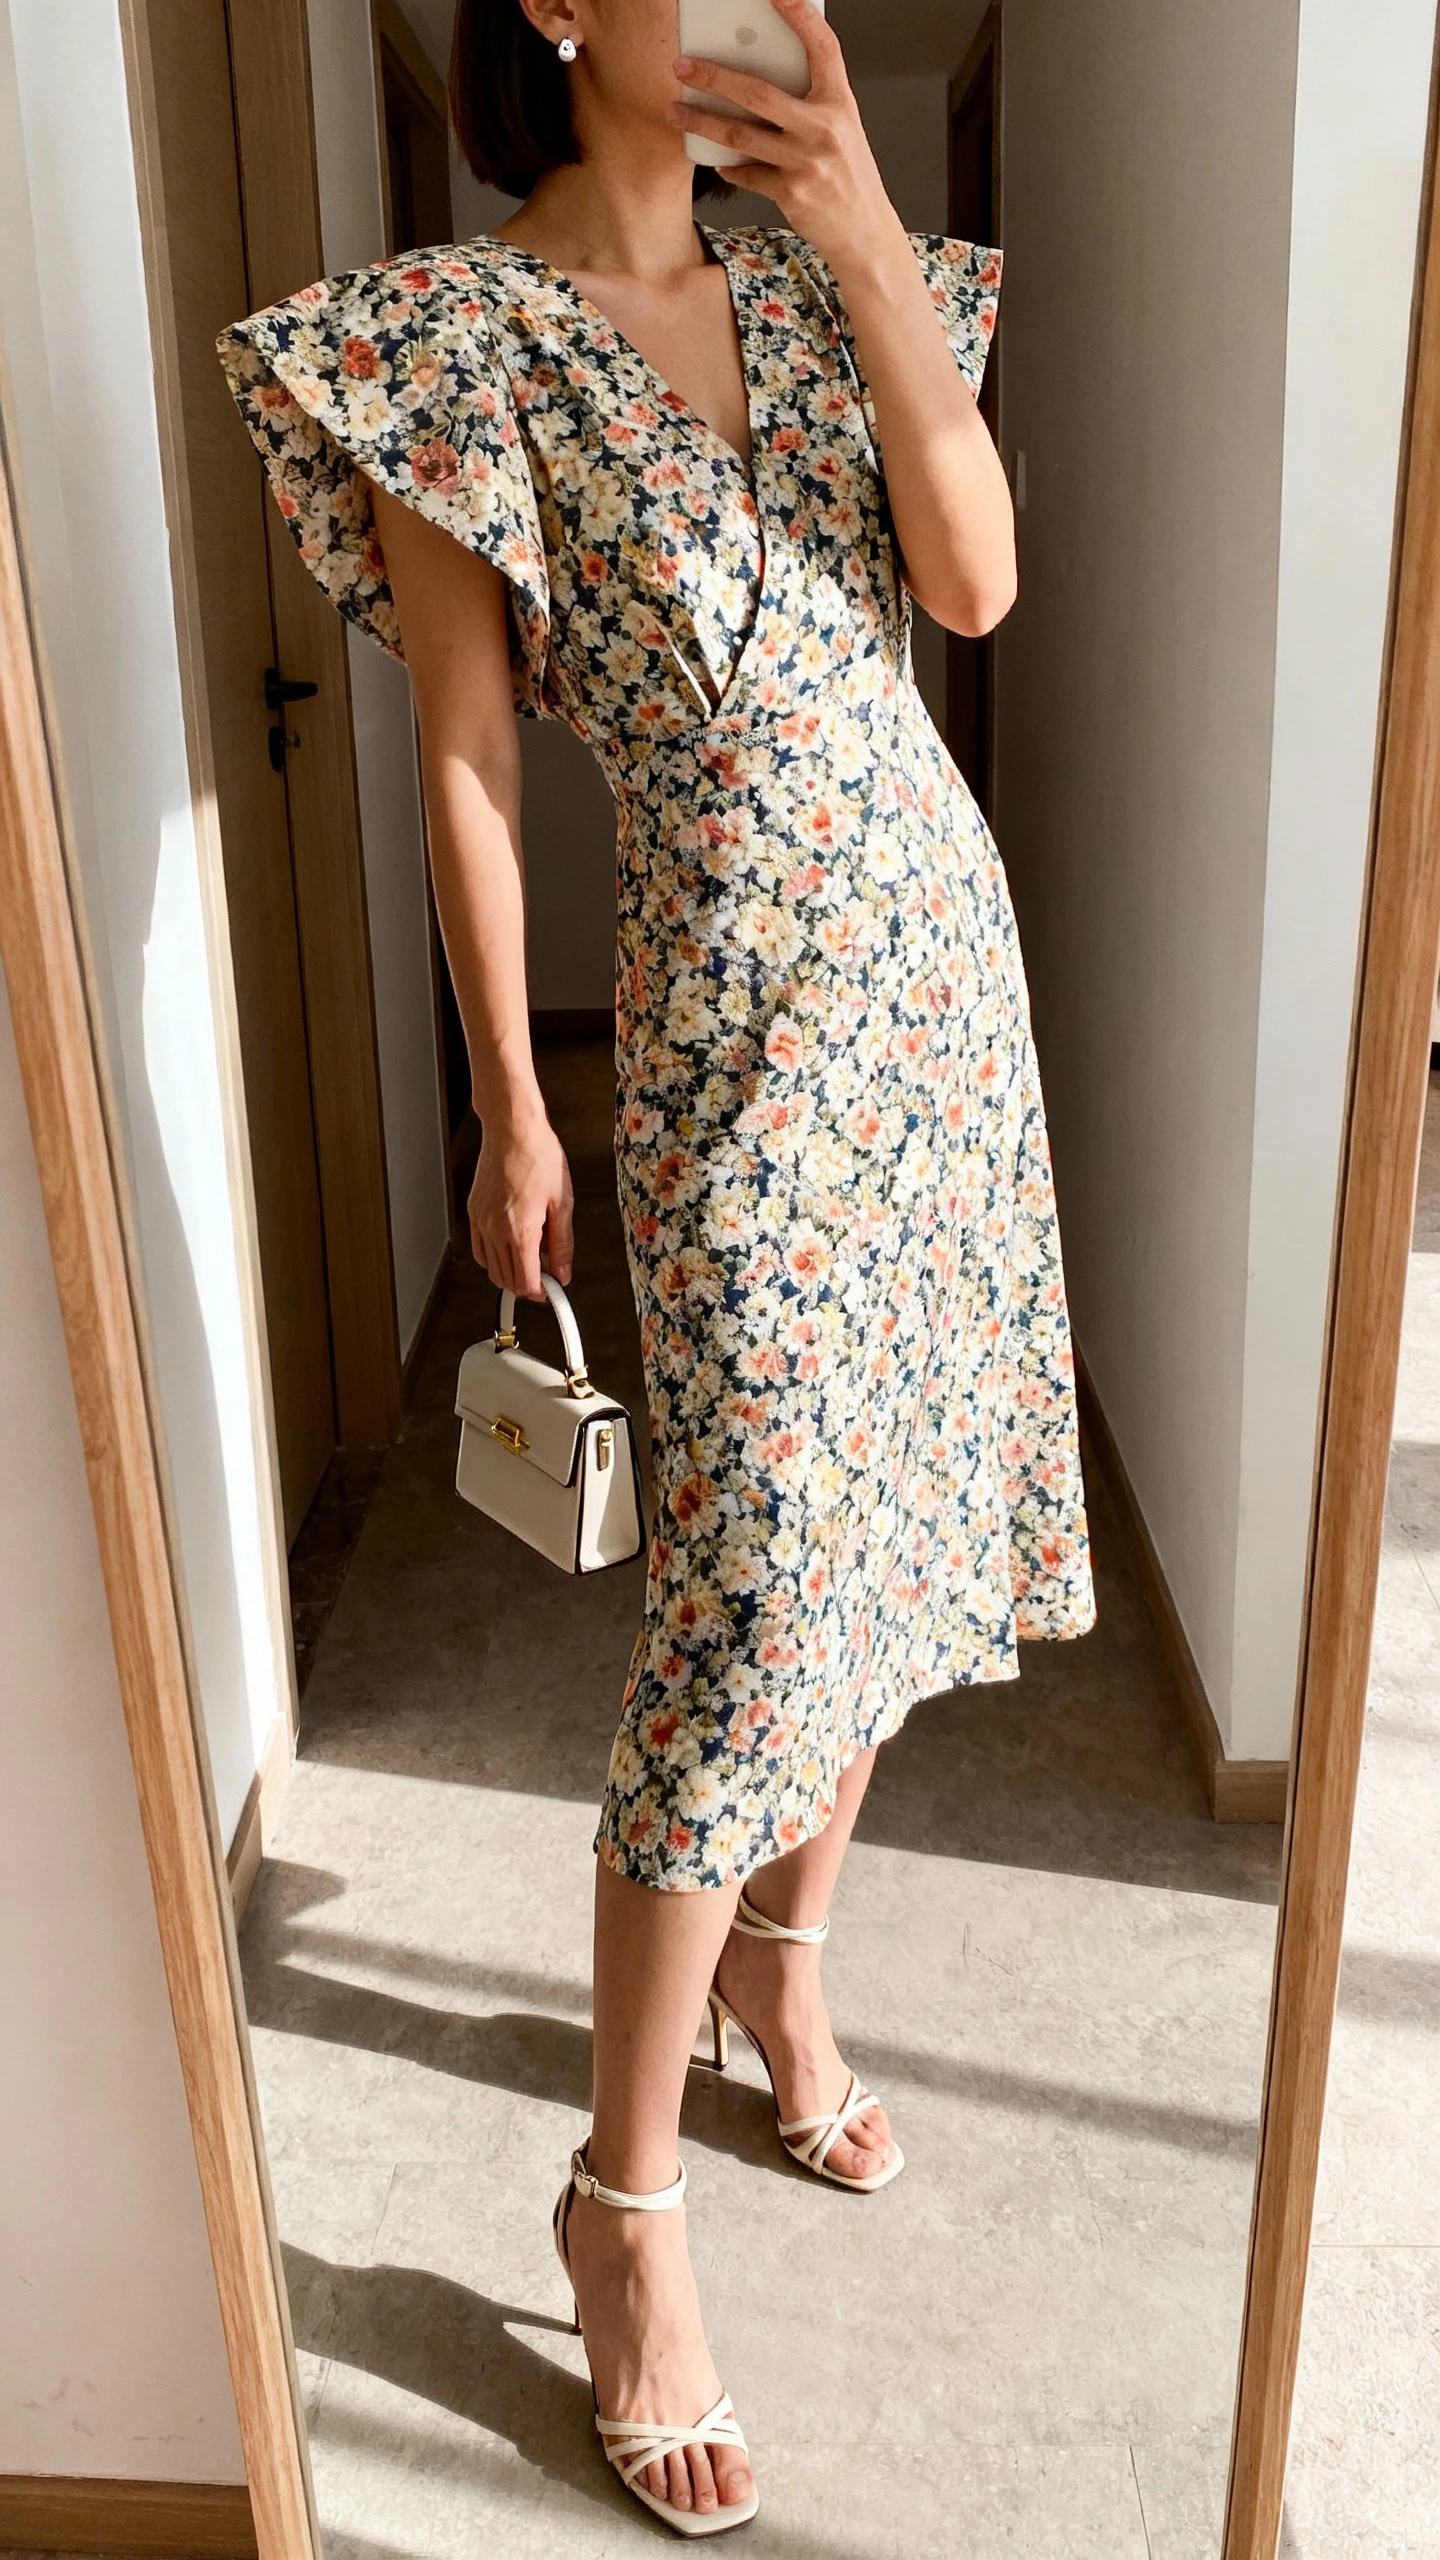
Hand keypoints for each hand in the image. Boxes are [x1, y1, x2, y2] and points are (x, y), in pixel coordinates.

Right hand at [468, 1106, 573, 1300]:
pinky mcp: (473, 1212)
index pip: (525, 1282)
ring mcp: (481, 1221)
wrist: (513, 1130)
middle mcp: (495, 1230)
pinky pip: (479, 1249)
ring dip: (510, 1273)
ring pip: (490, 1268)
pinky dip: (494, 1258)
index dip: (540, 1292)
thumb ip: (562, 1244)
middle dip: (526, 1285)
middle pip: (505, 1280)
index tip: (552, 1289)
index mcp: (520, 1231)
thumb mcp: (562, 1203)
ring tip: (532, 1258)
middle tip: (545, 1275)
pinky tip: (511, 1246)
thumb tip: (563, 1272)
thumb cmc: (539, 1157)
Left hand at [672, 0, 896, 272]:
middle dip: (713, 76)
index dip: (801, 16)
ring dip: (702, 121)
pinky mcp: (791, 193)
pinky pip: (746, 172)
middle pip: (758, 92)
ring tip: (676, 111)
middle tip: (682, 66)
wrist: (863, 230)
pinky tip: (716, 158)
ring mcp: (806, 162)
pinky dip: (727, 165)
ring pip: (740, 134)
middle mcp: (824, 128)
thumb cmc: (846, 172)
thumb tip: (757, 71)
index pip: (823, 47)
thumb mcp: (841, 126)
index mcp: (840, 102)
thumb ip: (809, 99)